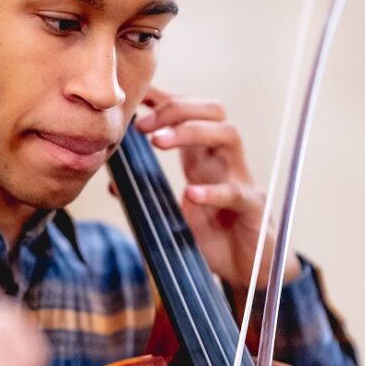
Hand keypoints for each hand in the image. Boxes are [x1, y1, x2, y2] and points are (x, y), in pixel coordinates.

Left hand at [135, 86, 300, 288]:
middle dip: (176, 109)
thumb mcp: (172, 211)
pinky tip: (190, 195)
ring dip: (192, 132)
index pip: (190, 112)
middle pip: (213, 111)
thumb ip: (148, 193)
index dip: (164, 98)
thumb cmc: (212, 234)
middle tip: (141, 125)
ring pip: (229, 135)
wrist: (247, 269)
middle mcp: (223, 161)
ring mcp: (240, 180)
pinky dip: (213, 191)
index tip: (135, 96)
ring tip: (157, 143)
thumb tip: (113, 181)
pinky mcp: (252, 208)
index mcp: (203, 156)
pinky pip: (236, 192)